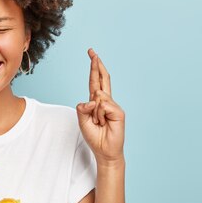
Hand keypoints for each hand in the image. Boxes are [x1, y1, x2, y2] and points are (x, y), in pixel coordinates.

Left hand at [76, 48, 124, 164]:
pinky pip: (103, 105)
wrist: (105, 150)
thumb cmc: (94, 136)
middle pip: (102, 79)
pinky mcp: (118, 112)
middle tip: (92, 52)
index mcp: (96, 102)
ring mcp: (113, 106)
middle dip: (96, 65)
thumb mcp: (82, 121)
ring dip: (93, 112)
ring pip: (97, 97)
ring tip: (98, 123)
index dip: (94, 68)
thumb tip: (92, 99)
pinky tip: (103, 122)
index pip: (95, 82)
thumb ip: (83, 108)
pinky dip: (99, 115)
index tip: (92, 54)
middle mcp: (105, 101)